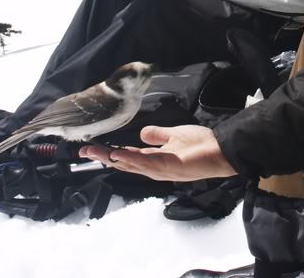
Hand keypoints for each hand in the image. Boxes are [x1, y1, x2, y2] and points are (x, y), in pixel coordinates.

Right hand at [79, 124, 236, 181]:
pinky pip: (144, 163)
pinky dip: (129, 159)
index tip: (92, 148)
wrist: (220, 151)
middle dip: (103, 157)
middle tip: (83, 151)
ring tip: (92, 152)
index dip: (109, 153)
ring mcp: (159, 169)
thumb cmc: (200, 145)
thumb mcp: (174, 135)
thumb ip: (157, 136)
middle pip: (123, 163)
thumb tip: (141, 133)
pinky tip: (117, 155)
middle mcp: (153, 168)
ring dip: (110, 158)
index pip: (127, 157)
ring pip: (129, 164)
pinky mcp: (167, 167)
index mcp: (154, 160)